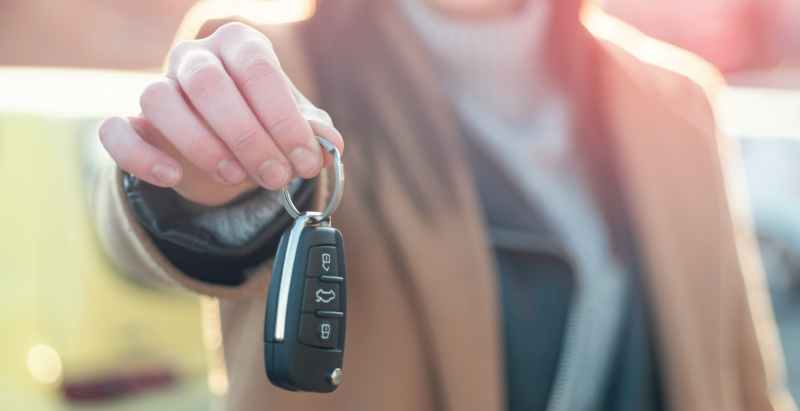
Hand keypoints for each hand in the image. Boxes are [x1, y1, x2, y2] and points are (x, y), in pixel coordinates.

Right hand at [98, 22, 343, 205]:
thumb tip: (330, 147)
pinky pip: (116, 130)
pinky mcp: (131, 121)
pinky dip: (141, 156)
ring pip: (159, 99)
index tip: (306, 161)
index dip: (284, 119)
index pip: (258, 70)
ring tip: (235, 177)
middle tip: (277, 177)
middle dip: (248, 137)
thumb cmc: (266, 124)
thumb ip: (313, 132)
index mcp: (239, 44)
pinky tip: (174, 178)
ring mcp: (158, 85)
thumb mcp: (296, 127)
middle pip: (209, 83)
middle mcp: (195, 57)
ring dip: (201, 144)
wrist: (227, 146)